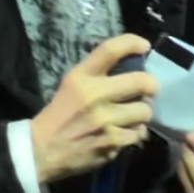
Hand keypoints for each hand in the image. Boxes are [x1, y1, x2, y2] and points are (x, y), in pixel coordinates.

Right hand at [30, 34, 158, 183]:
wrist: (43, 150)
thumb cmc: (60, 112)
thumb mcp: (72, 83)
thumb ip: (97, 72)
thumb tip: (131, 65)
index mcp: (82, 76)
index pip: (111, 50)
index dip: (132, 43)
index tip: (144, 46)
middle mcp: (95, 95)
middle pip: (140, 81)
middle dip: (151, 84)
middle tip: (149, 88)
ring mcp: (105, 121)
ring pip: (145, 110)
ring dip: (142, 112)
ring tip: (134, 114)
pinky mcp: (112, 143)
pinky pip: (139, 133)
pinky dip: (135, 132)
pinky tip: (125, 132)